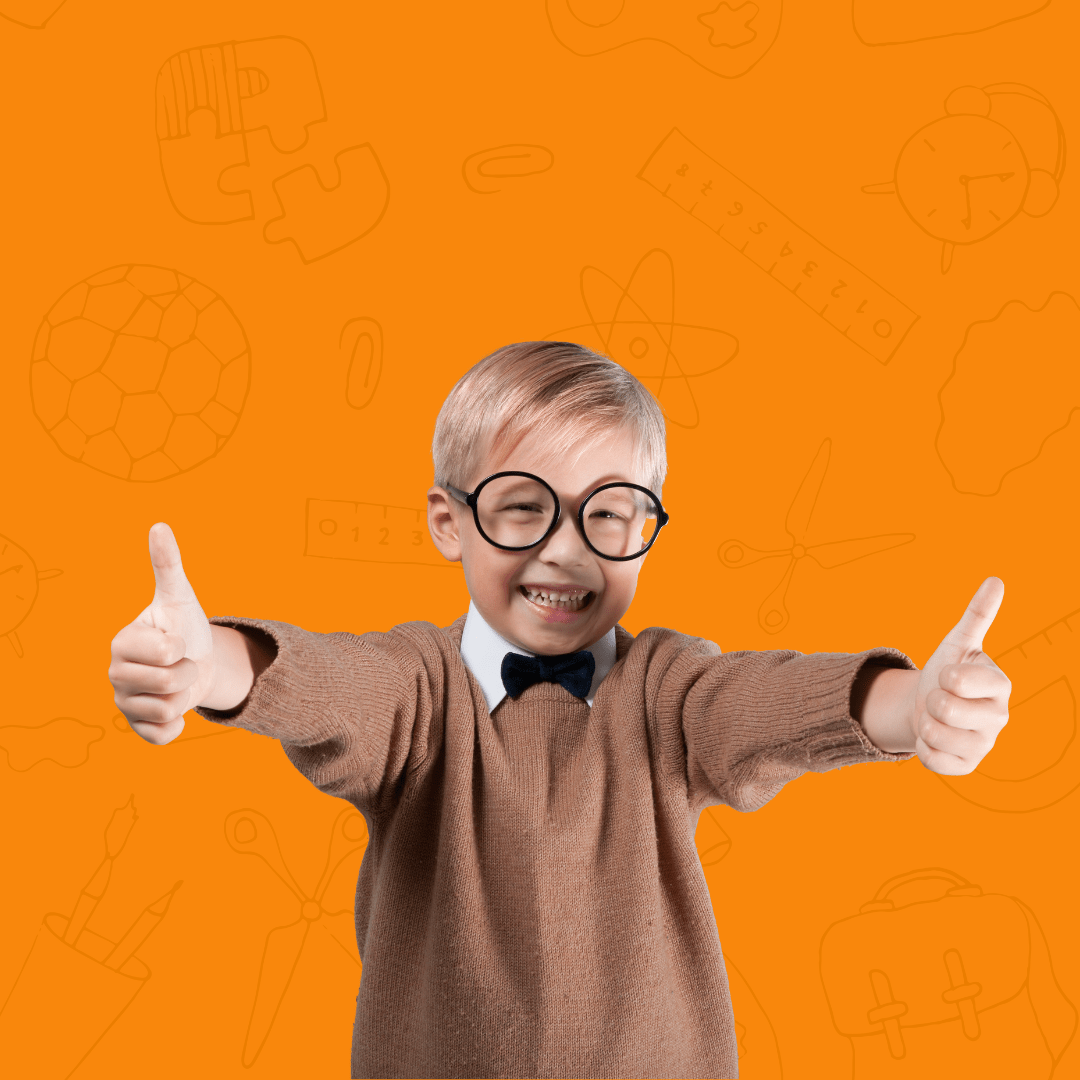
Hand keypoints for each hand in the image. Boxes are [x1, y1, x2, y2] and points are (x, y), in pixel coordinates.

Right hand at [109, 523, 215, 744]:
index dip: (182, 646)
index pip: (164, 652)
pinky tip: (175, 708)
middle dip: (188, 671)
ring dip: (185, 695)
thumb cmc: (185, 628)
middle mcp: (114, 674)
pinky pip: (161, 736)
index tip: (175, 641)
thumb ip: (168, 564)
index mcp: (120, 642)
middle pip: (168, 682)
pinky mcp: (137, 728)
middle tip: (181, 663)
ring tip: (178, 683)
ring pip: (169, 709)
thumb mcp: (180, 596)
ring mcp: (123, 704)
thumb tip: (159, 525)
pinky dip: (177, 726)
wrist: (200, 664)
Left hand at [910, 577, 1010, 774]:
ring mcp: (985, 745)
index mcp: (1000, 685)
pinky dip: (922, 747)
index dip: (943, 676)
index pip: (958, 680)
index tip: (948, 676)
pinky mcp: (966, 766)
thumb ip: (977, 616)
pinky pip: (932, 759)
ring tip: (934, 717)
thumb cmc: (948, 671)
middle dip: (929, 699)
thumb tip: (996, 580)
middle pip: (944, 709)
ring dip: (923, 722)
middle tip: (939, 698)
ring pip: (935, 735)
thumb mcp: (958, 643)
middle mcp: (999, 718)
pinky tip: (932, 738)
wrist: (931, 706)